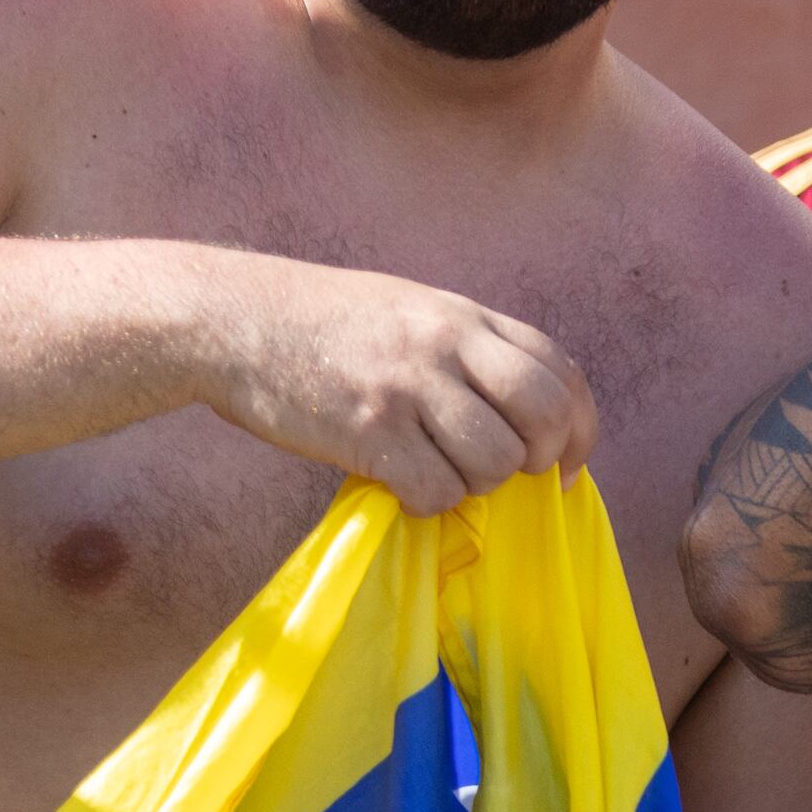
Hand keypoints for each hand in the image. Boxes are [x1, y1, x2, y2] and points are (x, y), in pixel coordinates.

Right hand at [200, 261, 594, 513]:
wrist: (230, 319)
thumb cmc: (320, 322)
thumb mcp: (410, 309)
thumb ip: (466, 348)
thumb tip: (519, 413)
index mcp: (466, 316)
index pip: (562, 371)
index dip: (580, 426)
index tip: (568, 463)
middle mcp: (448, 344)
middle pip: (546, 414)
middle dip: (543, 458)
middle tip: (510, 475)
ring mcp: (410, 386)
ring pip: (495, 461)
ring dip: (476, 484)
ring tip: (438, 473)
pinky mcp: (369, 430)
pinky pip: (436, 489)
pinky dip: (429, 502)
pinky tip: (401, 486)